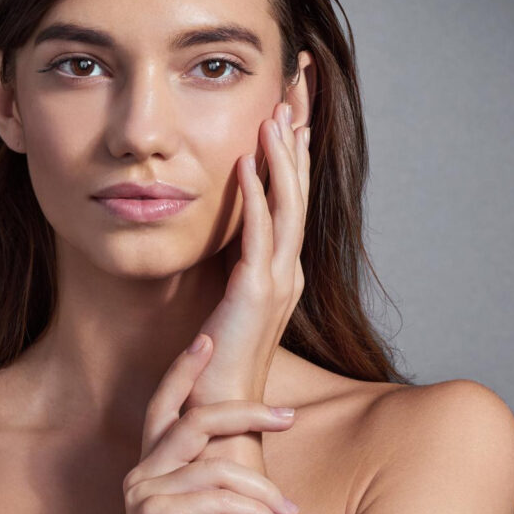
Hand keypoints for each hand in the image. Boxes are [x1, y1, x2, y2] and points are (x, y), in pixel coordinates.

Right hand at [122, 333, 299, 513]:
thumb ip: (211, 477)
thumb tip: (251, 443)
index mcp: (149, 468)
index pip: (163, 404)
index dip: (183, 369)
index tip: (208, 339)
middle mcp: (140, 474)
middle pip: (196, 419)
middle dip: (246, 412)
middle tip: (289, 418)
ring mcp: (144, 494)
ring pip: (218, 465)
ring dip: (264, 490)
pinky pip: (219, 500)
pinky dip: (256, 513)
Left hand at [188, 101, 309, 405]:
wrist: (220, 413)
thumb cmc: (216, 365)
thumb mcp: (225, 306)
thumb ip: (230, 273)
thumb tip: (224, 245)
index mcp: (281, 273)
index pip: (291, 203)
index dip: (293, 159)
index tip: (291, 118)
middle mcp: (287, 272)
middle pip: (297, 194)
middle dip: (295, 145)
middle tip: (292, 100)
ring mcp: (277, 282)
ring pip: (287, 207)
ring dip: (281, 159)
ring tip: (274, 117)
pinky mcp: (256, 292)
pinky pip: (259, 234)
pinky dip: (254, 195)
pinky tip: (245, 162)